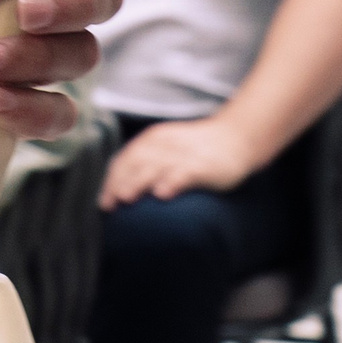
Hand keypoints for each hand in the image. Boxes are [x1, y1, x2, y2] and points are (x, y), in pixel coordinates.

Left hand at [100, 115, 259, 208]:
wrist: (237, 138)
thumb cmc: (197, 149)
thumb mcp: (168, 150)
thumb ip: (146, 164)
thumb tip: (119, 191)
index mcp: (153, 140)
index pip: (126, 159)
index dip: (112, 180)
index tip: (105, 203)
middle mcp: (166, 144)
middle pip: (136, 163)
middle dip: (119, 183)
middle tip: (109, 204)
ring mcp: (185, 154)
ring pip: (156, 167)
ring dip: (138, 181)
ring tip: (126, 197)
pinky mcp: (203, 164)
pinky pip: (185, 172)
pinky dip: (172, 181)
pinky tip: (162, 194)